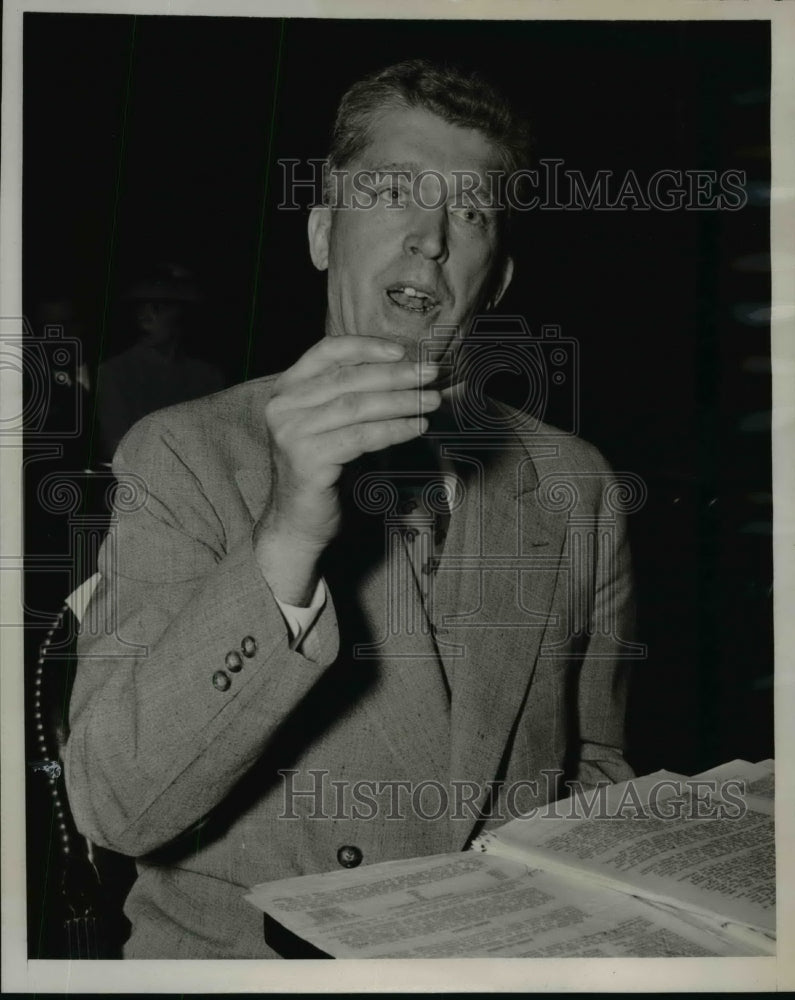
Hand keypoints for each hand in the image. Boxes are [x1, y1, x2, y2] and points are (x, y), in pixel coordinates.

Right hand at [254, 336, 439, 603]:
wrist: (297, 521)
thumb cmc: (322, 469)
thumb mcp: (330, 424)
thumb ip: (354, 395)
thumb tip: (407, 370)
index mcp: (286, 390)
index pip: (326, 352)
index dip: (366, 346)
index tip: (403, 350)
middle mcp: (283, 407)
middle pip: (348, 379)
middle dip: (395, 374)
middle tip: (431, 374)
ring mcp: (292, 434)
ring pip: (357, 406)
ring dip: (401, 401)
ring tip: (431, 401)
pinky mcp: (307, 461)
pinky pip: (361, 437)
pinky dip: (394, 430)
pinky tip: (416, 427)